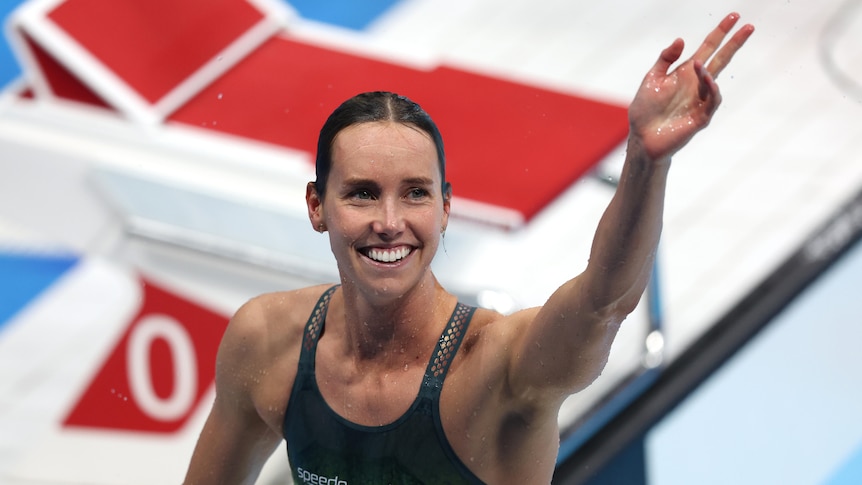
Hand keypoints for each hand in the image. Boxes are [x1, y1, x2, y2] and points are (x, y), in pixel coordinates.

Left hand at [628, 13, 754, 161]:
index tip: (734, 17)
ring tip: (699, 65)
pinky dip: (712, 89)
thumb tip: (681, 39)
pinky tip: (707, 80)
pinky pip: (712, 100)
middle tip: (749, 26)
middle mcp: (697, 84)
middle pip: (720, 59)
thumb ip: (666, 59)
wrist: (642, 137)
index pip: (708, 48)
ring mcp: (701, 100)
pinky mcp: (701, 117)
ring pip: (714, 79)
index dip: (720, 33)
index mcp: (686, 72)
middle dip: (734, 43)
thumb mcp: (652, 79)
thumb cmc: (645, 110)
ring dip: (709, 70)